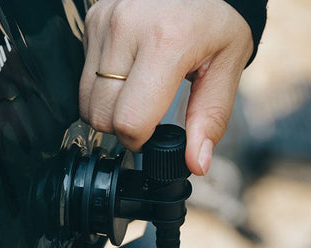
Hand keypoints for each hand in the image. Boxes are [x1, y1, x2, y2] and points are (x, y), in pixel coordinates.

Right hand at [79, 0, 252, 174]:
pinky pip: (84, 77)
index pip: (130, 120)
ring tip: (137, 94)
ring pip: (85, 100)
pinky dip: (103, 87)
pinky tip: (127, 73)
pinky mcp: (91, 21)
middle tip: (146, 116)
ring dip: (109, 110)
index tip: (152, 136)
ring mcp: (103, 22)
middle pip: (100, 115)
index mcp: (166, 43)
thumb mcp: (226, 68)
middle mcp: (126, 28)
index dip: (140, 141)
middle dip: (122, 129)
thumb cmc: (216, 21)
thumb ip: (210, 119)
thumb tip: (196, 164)